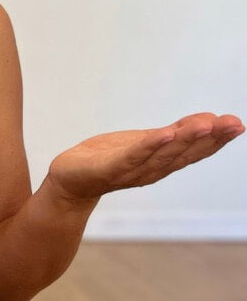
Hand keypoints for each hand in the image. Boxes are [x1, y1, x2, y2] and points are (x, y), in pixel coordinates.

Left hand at [46, 112, 244, 202]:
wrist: (70, 179)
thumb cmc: (109, 158)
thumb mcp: (145, 142)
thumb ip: (174, 134)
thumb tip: (207, 121)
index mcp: (161, 163)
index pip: (193, 151)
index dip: (216, 140)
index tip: (237, 125)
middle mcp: (151, 170)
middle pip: (184, 153)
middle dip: (209, 138)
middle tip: (231, 124)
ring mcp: (131, 170)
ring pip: (163, 154)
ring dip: (185, 139)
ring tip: (205, 124)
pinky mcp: (108, 168)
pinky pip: (132, 156)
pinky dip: (148, 146)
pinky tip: (164, 134)